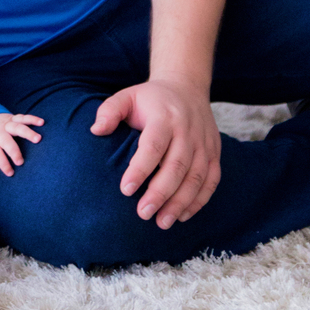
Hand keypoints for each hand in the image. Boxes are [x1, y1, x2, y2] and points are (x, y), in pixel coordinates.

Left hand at [0, 112, 43, 178]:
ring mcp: (6, 124)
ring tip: (38, 139)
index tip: (10, 173)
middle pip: (6, 140)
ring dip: (28, 132)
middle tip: (20, 162)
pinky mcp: (13, 118)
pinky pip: (23, 117)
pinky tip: (41, 122)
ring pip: (17, 127)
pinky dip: (32, 119)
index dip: (3, 164)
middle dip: (13, 151)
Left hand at [90, 79, 221, 228]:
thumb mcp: (127, 96)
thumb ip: (109, 111)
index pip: (153, 145)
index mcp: (164, 117)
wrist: (187, 88)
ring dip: (180, 202)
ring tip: (162, 222)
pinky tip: (182, 215)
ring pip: (196, 177)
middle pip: (177, 166)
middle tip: (143, 214)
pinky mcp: (214, 152)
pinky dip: (199, 200)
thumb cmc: (150, 99)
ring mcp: (203, 143)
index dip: (140, 169)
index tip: (125, 190)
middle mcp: (187, 130)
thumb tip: (95, 130)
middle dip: (160, 193)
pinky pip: (211, 180)